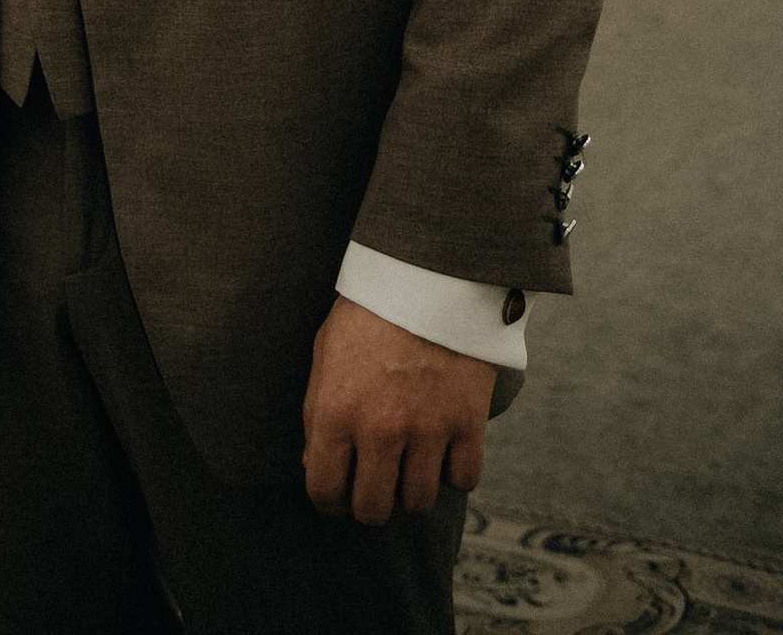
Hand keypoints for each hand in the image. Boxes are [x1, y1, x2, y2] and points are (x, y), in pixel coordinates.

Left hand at [302, 296, 494, 522]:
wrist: (426, 273)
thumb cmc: (368, 312)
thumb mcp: (325, 354)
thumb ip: (317, 414)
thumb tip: (315, 468)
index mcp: (336, 411)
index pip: (324, 491)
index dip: (328, 502)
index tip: (337, 495)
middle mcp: (380, 429)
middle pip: (373, 509)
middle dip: (368, 504)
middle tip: (374, 486)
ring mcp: (426, 429)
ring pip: (418, 501)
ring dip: (411, 490)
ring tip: (408, 465)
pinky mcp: (467, 423)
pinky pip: (462, 481)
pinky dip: (453, 474)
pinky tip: (443, 452)